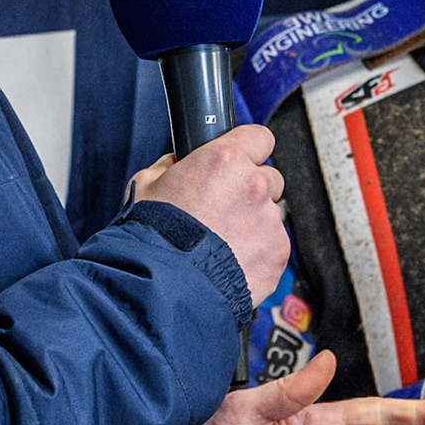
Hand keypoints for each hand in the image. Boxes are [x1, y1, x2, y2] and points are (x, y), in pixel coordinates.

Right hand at [131, 125, 286, 303]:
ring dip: (255, 222)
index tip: (241, 159)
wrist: (166, 287)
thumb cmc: (153, 236)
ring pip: (271, 214)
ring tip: (224, 242)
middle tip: (223, 209)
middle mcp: (254, 185)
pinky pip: (274, 245)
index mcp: (225, 160)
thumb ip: (171, 166)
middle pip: (268, 177)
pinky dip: (258, 252)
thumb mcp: (147, 184)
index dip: (249, 149)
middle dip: (250, 190)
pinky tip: (231, 261)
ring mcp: (269, 221)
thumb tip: (179, 162)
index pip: (259, 137)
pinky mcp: (277, 253)